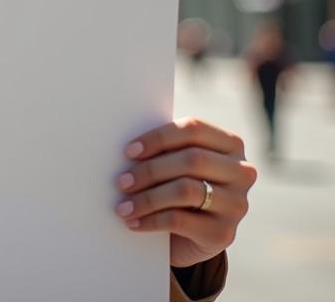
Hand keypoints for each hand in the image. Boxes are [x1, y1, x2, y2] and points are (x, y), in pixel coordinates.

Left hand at [114, 116, 256, 268]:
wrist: (191, 234)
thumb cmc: (177, 182)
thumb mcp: (176, 161)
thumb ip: (165, 148)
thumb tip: (128, 148)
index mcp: (230, 143)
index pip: (193, 129)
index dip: (158, 137)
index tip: (129, 151)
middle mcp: (241, 172)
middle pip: (191, 160)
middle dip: (150, 170)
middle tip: (122, 181)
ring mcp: (237, 204)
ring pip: (186, 190)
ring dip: (147, 197)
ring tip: (123, 205)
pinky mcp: (225, 233)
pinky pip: (181, 221)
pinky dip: (151, 220)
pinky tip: (133, 221)